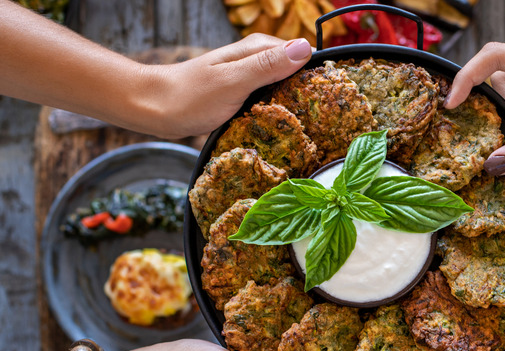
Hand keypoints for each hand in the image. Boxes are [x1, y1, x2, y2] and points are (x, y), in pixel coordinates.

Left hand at [138, 34, 312, 138]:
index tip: (328, 99)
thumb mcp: (234, 82)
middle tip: (318, 118)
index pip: (303, 55)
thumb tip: (305, 49)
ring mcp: (249, 76)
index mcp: (258, 49)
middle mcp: (256, 59)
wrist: (154, 108)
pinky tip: (280, 126)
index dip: (317, 75)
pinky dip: (277, 110)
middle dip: (308, 91)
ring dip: (293, 103)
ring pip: (284, 86)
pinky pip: (270, 98)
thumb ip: (268, 66)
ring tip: (304, 125)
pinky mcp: (242, 93)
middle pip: (296, 72)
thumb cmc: (190, 96)